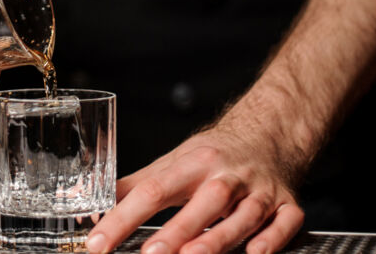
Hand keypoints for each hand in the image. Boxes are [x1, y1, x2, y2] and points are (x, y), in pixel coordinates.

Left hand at [86, 126, 304, 253]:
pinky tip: (257, 253)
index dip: (124, 217)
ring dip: (220, 237)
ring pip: (244, 214)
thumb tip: (88, 207)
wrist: (270, 133)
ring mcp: (260, 190)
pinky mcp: (287, 204)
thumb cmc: (213, 155)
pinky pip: (285, 221)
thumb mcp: (172, 163)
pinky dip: (274, 237)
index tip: (99, 243)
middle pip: (205, 201)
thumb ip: (133, 187)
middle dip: (179, 229)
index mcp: (194, 163)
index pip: (153, 190)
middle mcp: (228, 176)